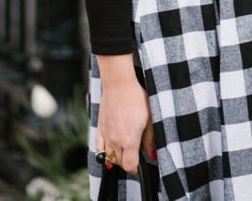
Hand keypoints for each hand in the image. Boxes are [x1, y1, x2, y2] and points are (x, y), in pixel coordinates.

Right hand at [95, 55, 154, 174]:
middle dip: (128, 162)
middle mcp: (115, 141)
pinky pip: (98, 149)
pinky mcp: (99, 129)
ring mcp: (106, 136)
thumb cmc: (136, 98)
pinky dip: (103, 153)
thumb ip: (150, 139)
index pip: (129, 166)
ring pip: (109, 158)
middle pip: (120, 163)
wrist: (119, 84)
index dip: (136, 168)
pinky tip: (110, 151)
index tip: (140, 164)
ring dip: (117, 158)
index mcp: (129, 140)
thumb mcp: (149, 118)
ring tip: (125, 149)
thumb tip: (152, 154)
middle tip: (136, 152)